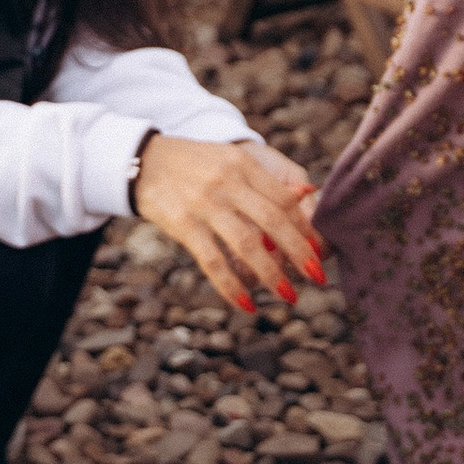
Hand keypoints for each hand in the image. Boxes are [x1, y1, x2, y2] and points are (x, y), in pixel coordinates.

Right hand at [131, 133, 322, 312]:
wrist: (144, 160)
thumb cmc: (196, 164)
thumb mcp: (231, 160)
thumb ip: (265, 181)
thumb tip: (307, 195)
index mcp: (244, 164)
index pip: (284, 199)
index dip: (305, 227)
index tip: (319, 250)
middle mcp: (228, 181)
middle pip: (274, 221)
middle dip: (299, 252)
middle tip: (318, 277)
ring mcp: (205, 203)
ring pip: (247, 244)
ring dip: (271, 274)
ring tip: (289, 295)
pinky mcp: (183, 224)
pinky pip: (213, 261)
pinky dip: (231, 285)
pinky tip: (246, 303)